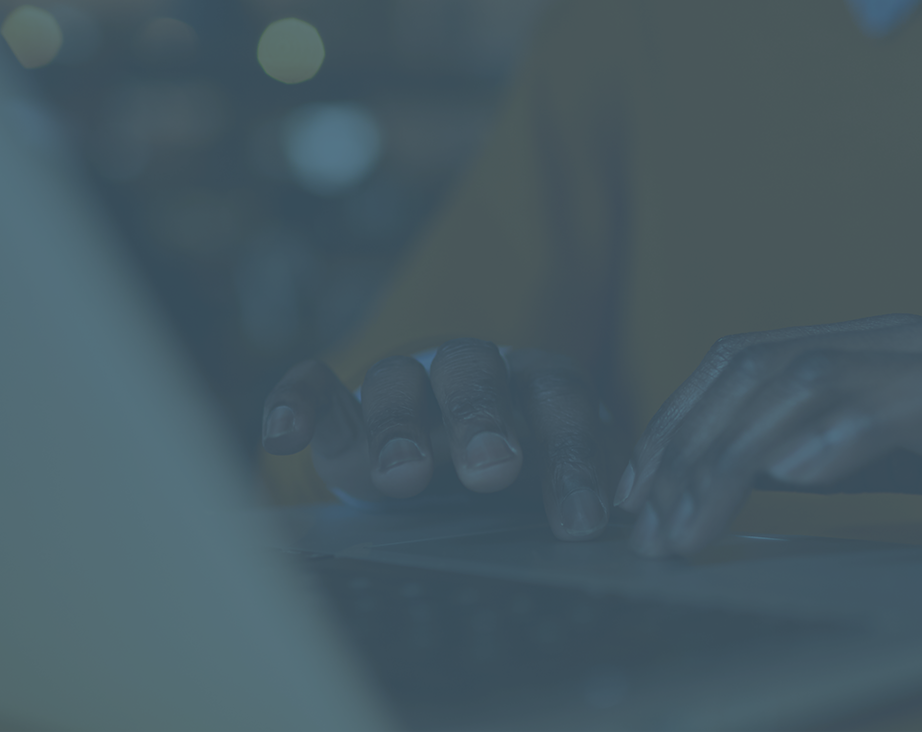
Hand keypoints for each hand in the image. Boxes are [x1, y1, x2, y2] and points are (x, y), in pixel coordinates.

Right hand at [261, 341, 620, 540]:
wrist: (460, 441)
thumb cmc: (530, 470)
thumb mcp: (564, 482)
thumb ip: (588, 501)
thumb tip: (637, 546)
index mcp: (539, 386)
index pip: (562, 405)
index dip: (573, 459)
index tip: (582, 522)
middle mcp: (473, 374)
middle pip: (476, 375)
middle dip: (483, 419)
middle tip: (493, 469)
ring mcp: (405, 382)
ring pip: (396, 380)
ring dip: (398, 424)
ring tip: (403, 477)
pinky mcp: (343, 402)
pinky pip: (314, 387)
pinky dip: (297, 403)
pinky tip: (284, 437)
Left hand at [615, 316, 921, 555]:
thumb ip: (845, 451)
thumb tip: (753, 476)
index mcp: (876, 351)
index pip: (747, 364)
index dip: (677, 424)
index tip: (634, 496)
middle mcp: (903, 342)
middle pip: (761, 369)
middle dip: (687, 448)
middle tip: (648, 527)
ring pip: (814, 379)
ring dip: (738, 454)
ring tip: (696, 522)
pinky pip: (910, 399)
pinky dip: (844, 431)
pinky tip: (797, 477)